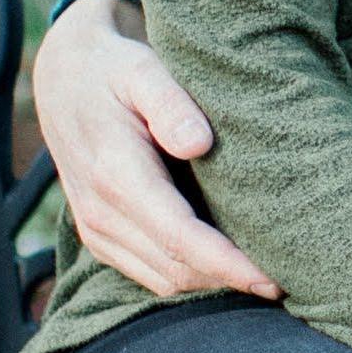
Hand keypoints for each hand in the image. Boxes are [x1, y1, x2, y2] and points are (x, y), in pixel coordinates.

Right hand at [34, 0, 276, 301]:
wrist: (63, 79)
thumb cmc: (113, 70)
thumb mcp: (143, 69)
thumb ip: (170, 103)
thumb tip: (199, 143)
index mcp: (116, 172)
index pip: (179, 236)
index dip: (227, 264)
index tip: (272, 278)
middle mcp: (100, 211)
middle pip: (176, 269)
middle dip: (230, 280)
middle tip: (288, 276)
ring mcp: (95, 228)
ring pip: (163, 279)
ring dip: (212, 283)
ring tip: (264, 274)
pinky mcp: (98, 236)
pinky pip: (148, 274)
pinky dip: (189, 275)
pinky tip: (226, 262)